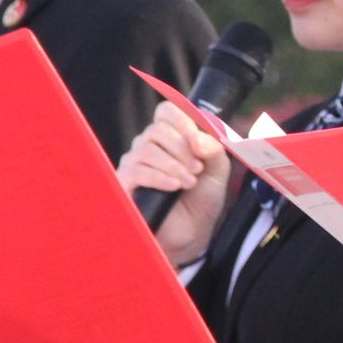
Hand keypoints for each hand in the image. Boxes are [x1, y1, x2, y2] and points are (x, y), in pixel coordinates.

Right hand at [120, 99, 228, 264]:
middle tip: (198, 169)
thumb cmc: (202, 196)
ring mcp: (134, 163)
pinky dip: (159, 177)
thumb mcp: (218, 168)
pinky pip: (137, 171)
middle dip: (182, 149)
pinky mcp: (125, 183)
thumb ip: (214, 148)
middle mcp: (148, 145)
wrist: (194, 230)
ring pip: (146, 150)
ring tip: (190, 183)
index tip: (197, 139)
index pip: (166, 111)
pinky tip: (174, 187)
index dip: (181, 119)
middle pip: (157, 130)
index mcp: (171, 136)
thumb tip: (195, 138)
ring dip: (173, 165)